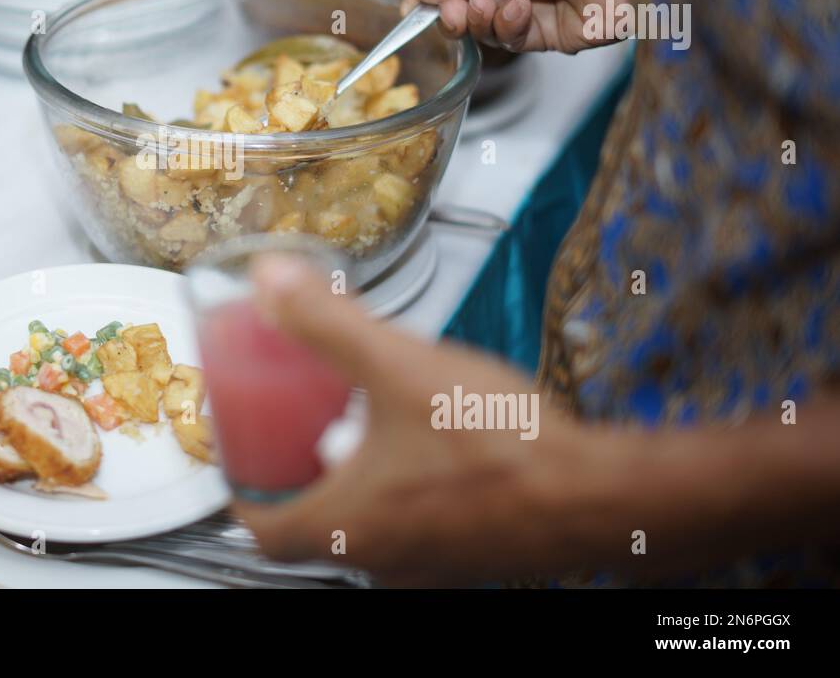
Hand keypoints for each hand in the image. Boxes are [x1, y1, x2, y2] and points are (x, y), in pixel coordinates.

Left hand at [235, 254, 585, 585]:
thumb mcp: (397, 366)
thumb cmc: (503, 444)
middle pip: (313, 528)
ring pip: (368, 529)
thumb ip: (327, 323)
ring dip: (355, 482)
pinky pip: (417, 527)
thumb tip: (271, 282)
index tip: (244, 456)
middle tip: (299, 430)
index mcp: (349, 523)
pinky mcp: (471, 556)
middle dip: (300, 476)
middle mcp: (383, 558)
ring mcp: (430, 565)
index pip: (263, 531)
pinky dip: (404, 490)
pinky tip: (429, 445)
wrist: (603, 492)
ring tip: (362, 427)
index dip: (245, 491)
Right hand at [406, 0, 664, 53]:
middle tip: (448, 13)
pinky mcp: (551, 34)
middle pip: (468, 1)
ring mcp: (535, 5)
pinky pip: (515, 38)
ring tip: (484, 7)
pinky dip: (510, 26)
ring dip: (480, 18)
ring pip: (487, 24)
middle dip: (453, 9)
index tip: (410, 8)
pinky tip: (519, 10)